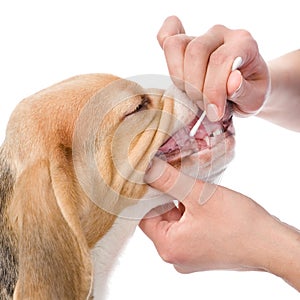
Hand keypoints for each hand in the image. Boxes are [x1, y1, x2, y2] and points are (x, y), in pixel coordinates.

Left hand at [140, 158, 299, 289]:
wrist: (272, 245)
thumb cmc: (239, 224)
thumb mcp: (199, 195)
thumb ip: (170, 181)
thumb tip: (149, 169)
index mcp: (169, 246)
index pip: (144, 216)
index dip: (146, 193)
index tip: (150, 176)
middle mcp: (176, 255)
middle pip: (160, 218)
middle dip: (166, 196)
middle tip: (173, 176)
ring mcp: (189, 254)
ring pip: (175, 220)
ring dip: (180, 202)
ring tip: (192, 189)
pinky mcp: (201, 250)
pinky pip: (188, 227)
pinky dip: (191, 212)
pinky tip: (201, 200)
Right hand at [157, 16, 269, 120]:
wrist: (247, 86)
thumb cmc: (251, 92)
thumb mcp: (255, 99)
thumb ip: (244, 91)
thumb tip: (231, 83)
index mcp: (244, 42)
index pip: (220, 60)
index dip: (213, 89)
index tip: (214, 113)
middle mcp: (221, 33)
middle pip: (195, 52)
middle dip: (196, 86)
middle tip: (204, 107)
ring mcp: (201, 35)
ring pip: (176, 46)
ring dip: (180, 78)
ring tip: (193, 96)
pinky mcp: (185, 41)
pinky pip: (168, 35)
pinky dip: (163, 42)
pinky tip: (172, 61)